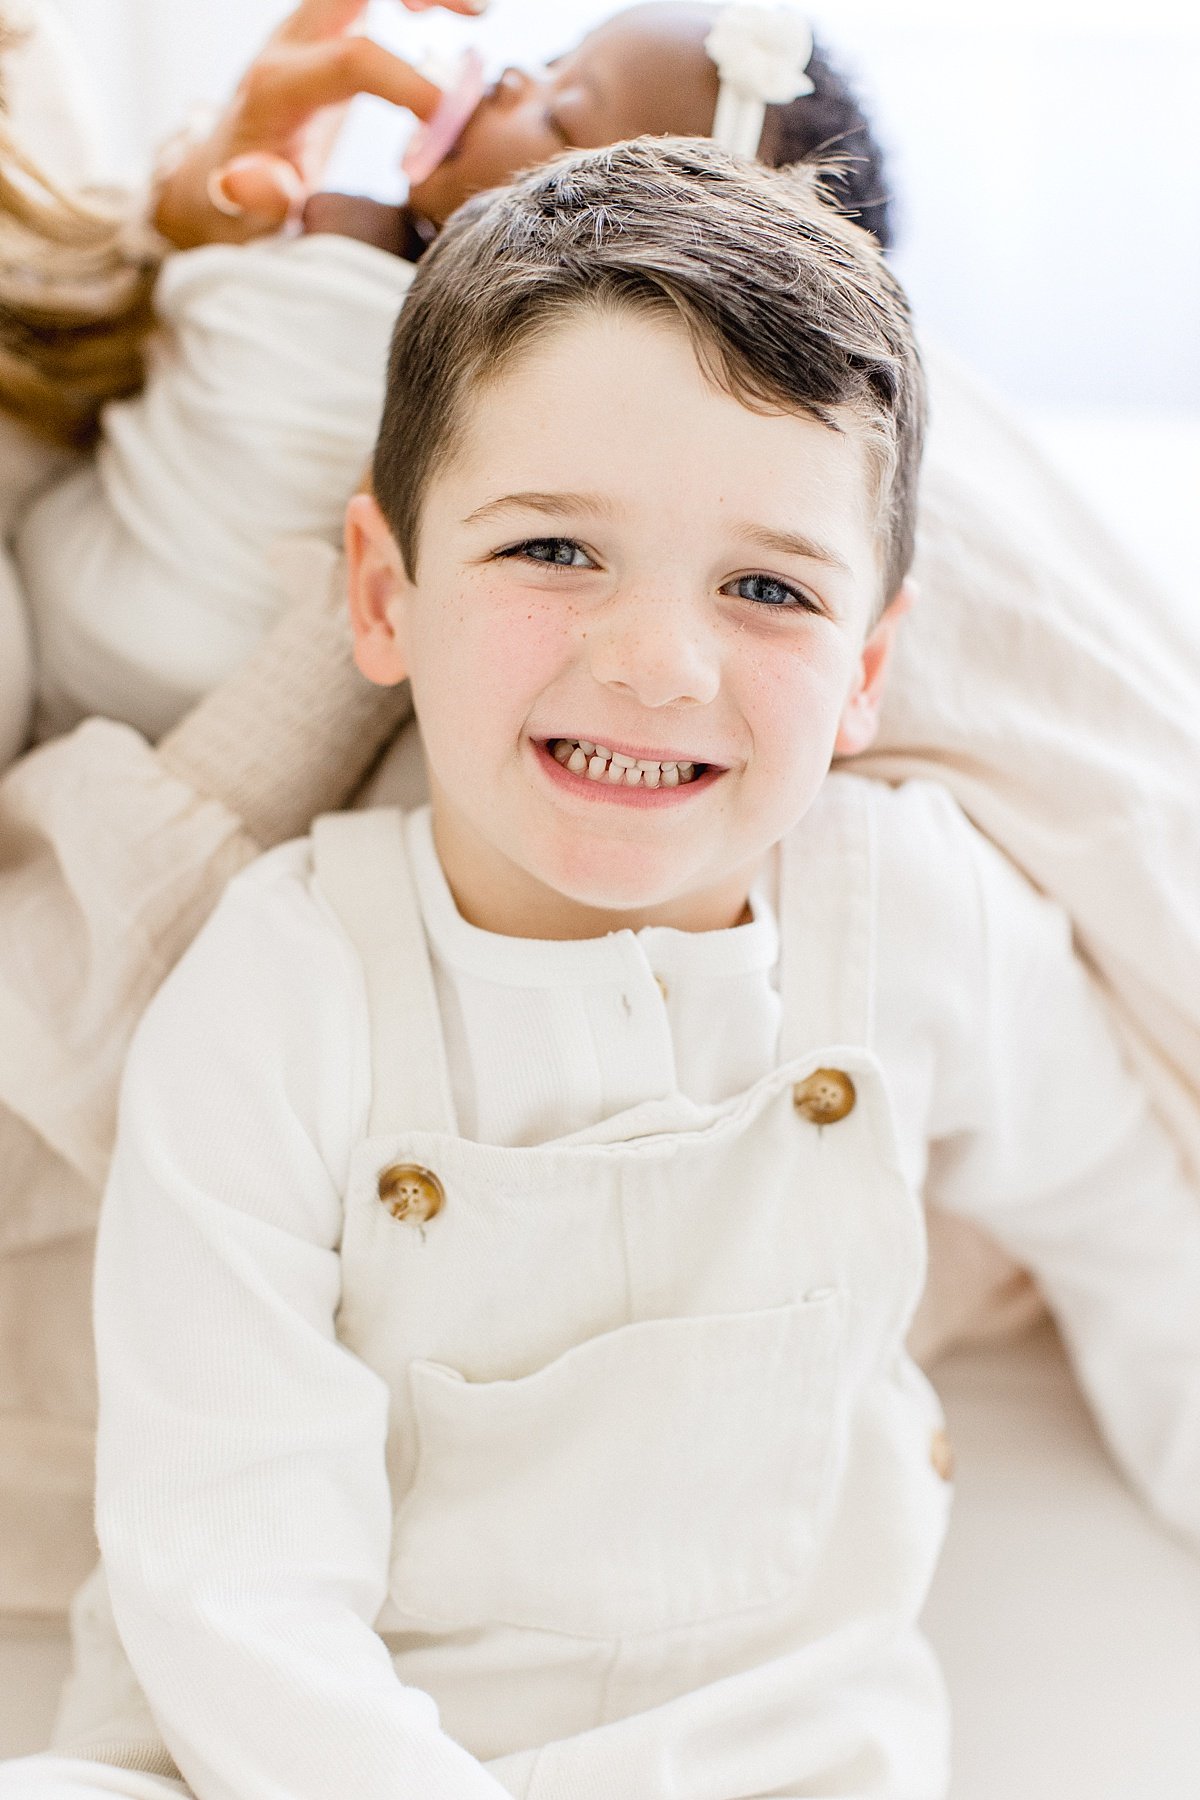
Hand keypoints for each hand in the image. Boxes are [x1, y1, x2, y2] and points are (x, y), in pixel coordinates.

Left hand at [153, 0, 482, 250]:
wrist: (220, 177)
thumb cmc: (241, 206)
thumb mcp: (245, 218)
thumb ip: (254, 200)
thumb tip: (247, 180)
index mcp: (277, 88)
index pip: (351, 61)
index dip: (407, 83)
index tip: (449, 120)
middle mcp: (293, 42)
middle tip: (475, 19)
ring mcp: (313, 28)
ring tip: (476, 14)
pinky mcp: (332, 28)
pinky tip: (458, 15)